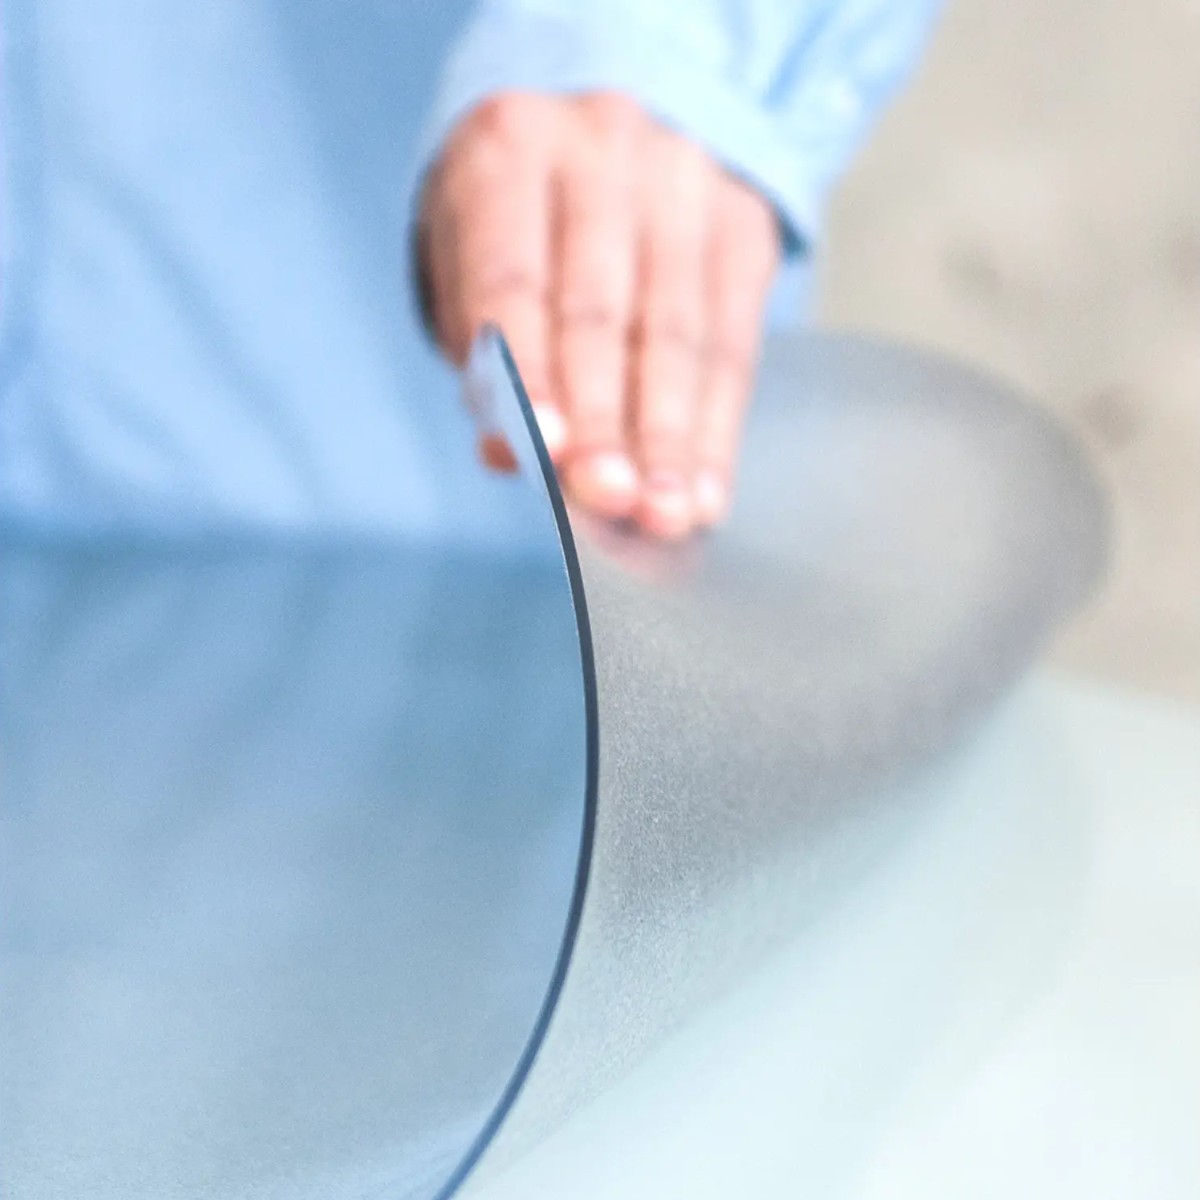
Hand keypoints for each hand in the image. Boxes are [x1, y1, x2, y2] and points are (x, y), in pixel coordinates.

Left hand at [418, 91, 779, 538]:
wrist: (603, 148)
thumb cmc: (519, 231)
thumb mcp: (471, 273)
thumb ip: (488, 363)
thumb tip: (512, 457)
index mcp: (509, 151)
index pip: (514, 279)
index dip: (530, 371)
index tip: (546, 451)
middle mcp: (601, 147)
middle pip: (603, 310)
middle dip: (608, 419)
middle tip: (611, 497)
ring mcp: (684, 178)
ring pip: (679, 332)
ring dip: (671, 438)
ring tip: (666, 513)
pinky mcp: (742, 220)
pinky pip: (735, 343)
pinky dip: (717, 430)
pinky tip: (705, 491)